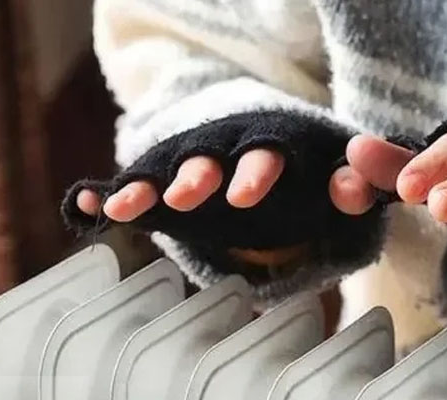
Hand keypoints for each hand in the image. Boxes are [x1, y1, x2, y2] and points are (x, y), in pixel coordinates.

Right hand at [62, 111, 381, 266]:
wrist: (262, 155)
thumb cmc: (307, 177)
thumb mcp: (339, 180)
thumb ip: (358, 187)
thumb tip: (357, 189)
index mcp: (274, 146)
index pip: (267, 152)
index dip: (258, 171)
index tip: (246, 194)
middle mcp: (227, 150)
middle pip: (210, 158)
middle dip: (202, 175)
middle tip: (189, 194)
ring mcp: (193, 165)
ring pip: (172, 171)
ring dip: (154, 185)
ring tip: (130, 206)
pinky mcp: (164, 184)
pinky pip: (134, 188)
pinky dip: (109, 196)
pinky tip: (88, 206)